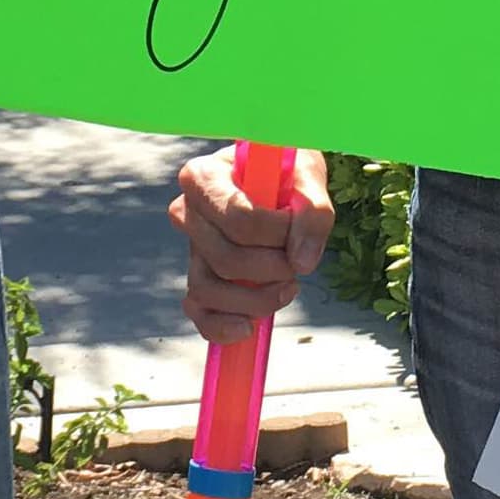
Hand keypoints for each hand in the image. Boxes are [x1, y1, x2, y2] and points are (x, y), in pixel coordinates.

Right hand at [171, 148, 333, 346]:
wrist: (279, 178)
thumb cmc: (289, 170)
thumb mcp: (308, 175)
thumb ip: (312, 211)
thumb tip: (302, 263)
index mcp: (203, 177)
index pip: (239, 220)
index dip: (278, 235)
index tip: (299, 226)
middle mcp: (187, 212)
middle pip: (227, 260)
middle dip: (273, 268)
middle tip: (299, 260)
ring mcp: (191, 248)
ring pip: (208, 290)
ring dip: (255, 300)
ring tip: (288, 288)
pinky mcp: (200, 276)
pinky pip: (199, 312)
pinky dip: (221, 327)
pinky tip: (248, 328)